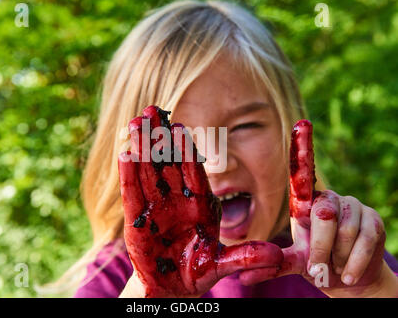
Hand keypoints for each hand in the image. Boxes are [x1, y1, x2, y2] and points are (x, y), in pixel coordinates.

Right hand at [118, 106, 282, 297]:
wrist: (173, 288)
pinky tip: (125, 153)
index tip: (180, 127)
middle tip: (151, 111)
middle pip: (166, 164)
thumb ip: (244, 257)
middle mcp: (175, 202)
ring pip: (147, 173)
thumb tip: (274, 256)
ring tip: (135, 122)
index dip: (185, 150)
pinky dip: (129, 176)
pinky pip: (133, 196)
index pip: (192, 171)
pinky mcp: (137, 225)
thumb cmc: (198, 270)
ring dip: (140, 148)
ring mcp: (155, 211)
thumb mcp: (222, 264)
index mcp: (199, 204)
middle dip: (159, 139)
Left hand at [240, 119, 397, 296]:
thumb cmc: (317, 263)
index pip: (303, 173)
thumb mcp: (294, 262)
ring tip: (334, 266)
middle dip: (319, 247)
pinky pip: (365, 240)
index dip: (303, 148)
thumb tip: (243, 276)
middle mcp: (328, 198)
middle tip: (317, 267)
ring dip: (337, 258)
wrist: (349, 277)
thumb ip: (272, 264)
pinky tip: (347, 273)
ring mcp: (352, 207)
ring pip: (344, 230)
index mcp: (306, 203)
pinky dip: (354, 263)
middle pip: (322, 214)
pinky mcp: (373, 220)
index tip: (301, 124)